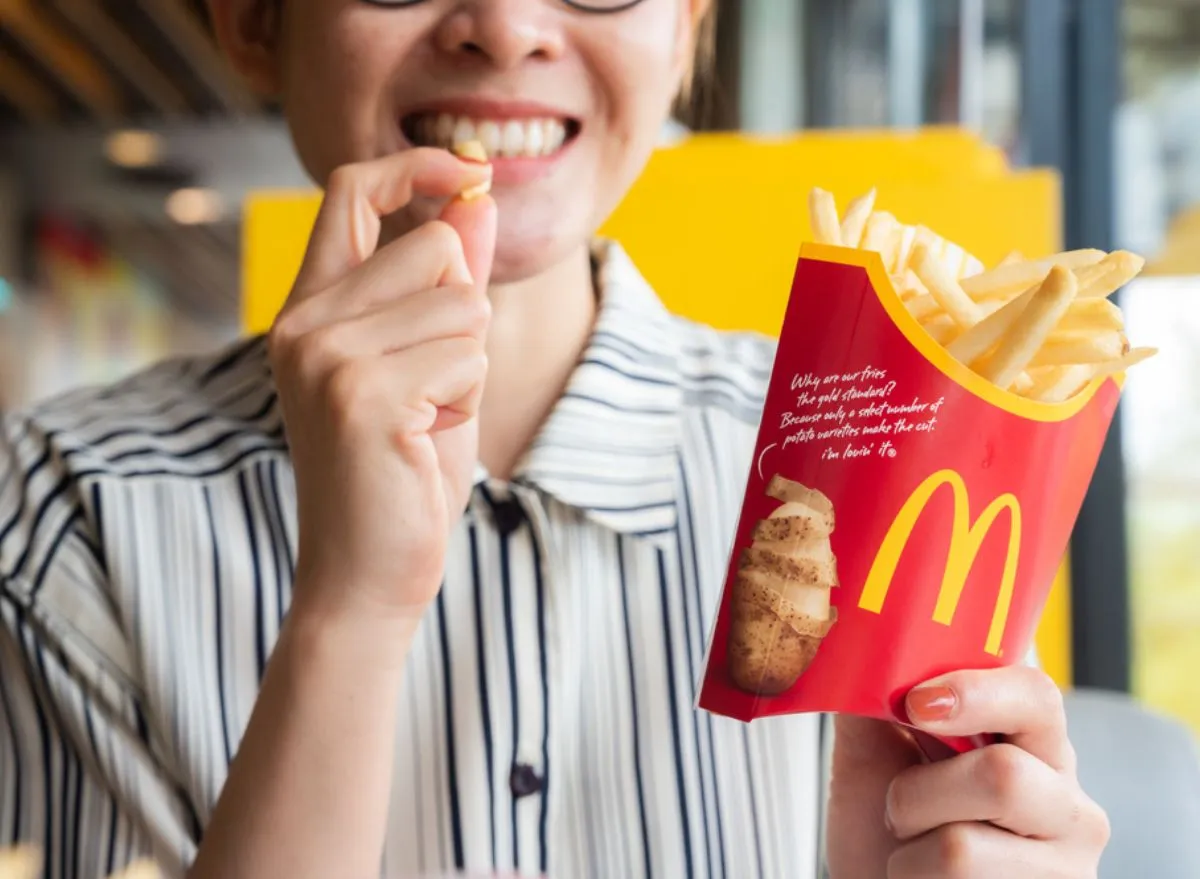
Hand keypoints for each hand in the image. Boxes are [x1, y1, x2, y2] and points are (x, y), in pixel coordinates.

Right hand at [267, 147, 495, 624]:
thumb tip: (478, 201)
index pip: (351, 191)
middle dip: (466, 316)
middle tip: (432, 389)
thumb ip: (450, 284)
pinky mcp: (359, 392)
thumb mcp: (436, 365)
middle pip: (439, 247)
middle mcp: (303, 321)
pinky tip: (426, 440)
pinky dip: (467, 399)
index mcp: (309, 308)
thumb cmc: (403, 474)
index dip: (417, 166)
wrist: (366, 578)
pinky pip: (467, 356)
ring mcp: (325, 354)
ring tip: (426, 420)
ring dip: (470, 366)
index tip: (472, 170)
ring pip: (464, 303)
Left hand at [827, 666, 1110, 877]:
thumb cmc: (882, 834)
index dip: (975, 693)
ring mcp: (1065, 868)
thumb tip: (857, 645)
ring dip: (907, 850)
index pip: (1036, 695)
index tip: (916, 704)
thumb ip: (871, 700)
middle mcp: (1066, 803)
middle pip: (1004, 775)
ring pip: (962, 847)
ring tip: (912, 856)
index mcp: (1030, 746)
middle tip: (898, 812)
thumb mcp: (871, 757)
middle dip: (918, 794)